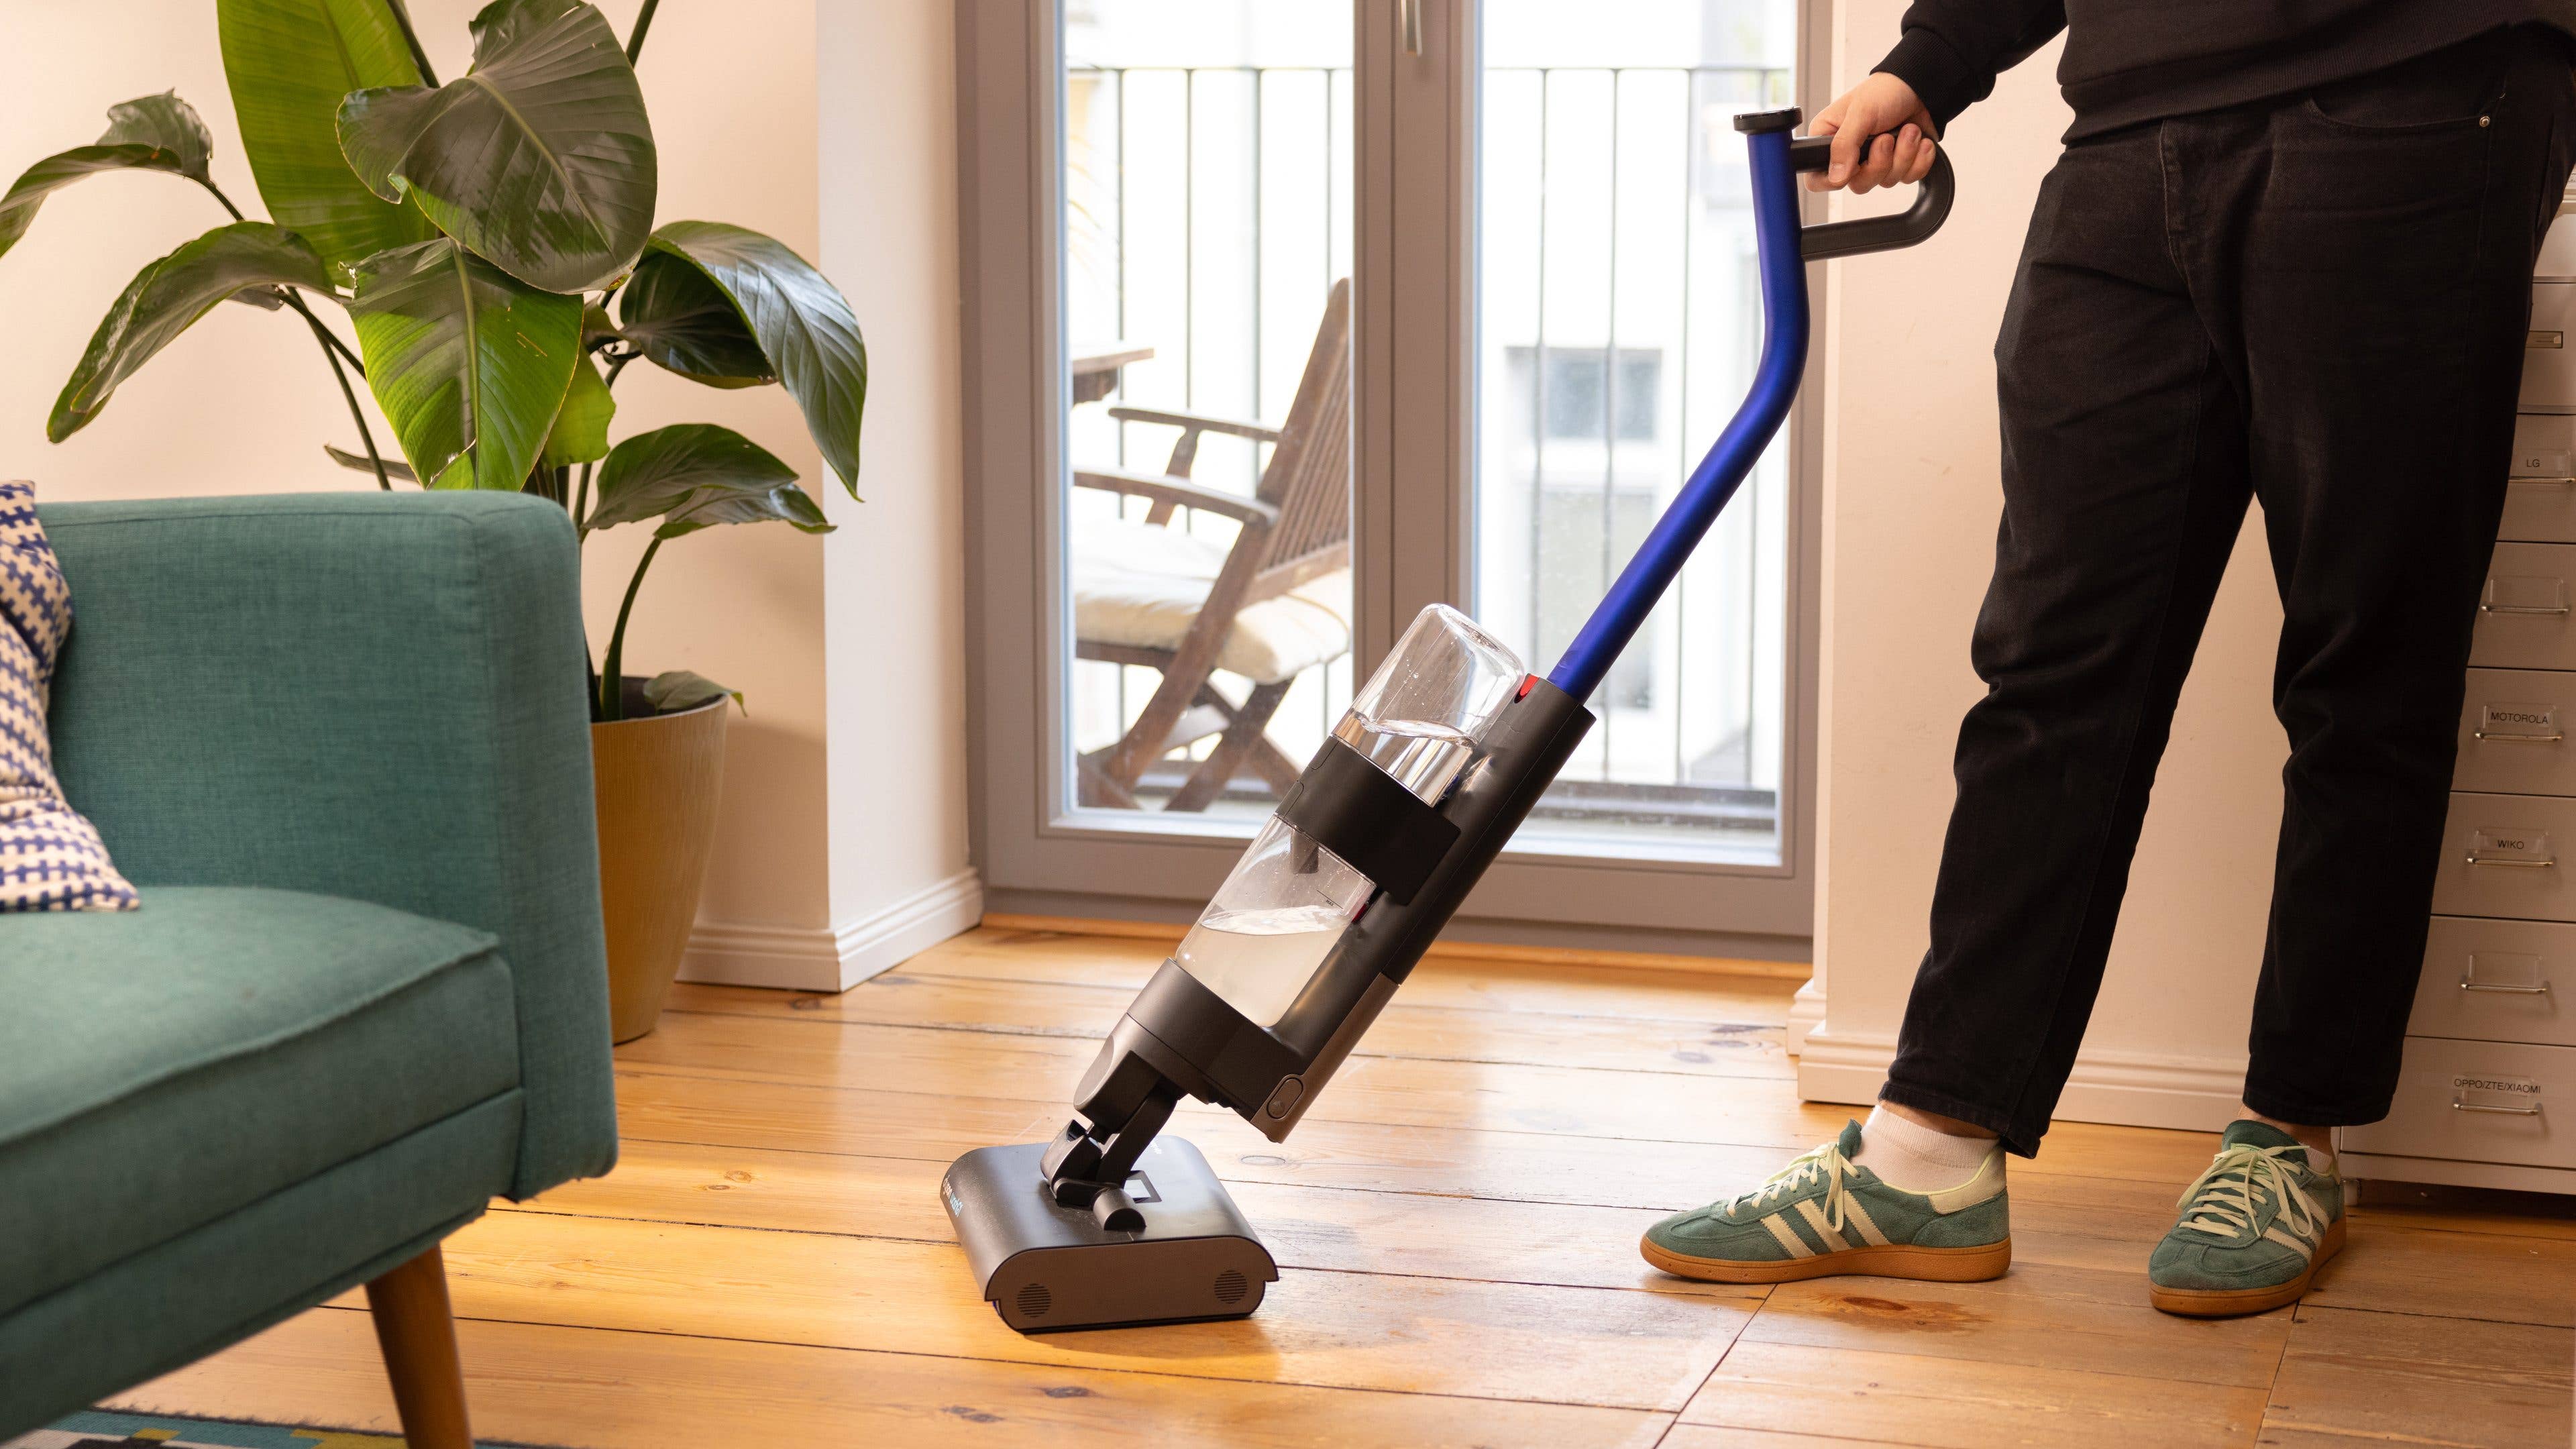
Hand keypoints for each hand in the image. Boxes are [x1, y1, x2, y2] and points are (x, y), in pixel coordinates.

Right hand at [1807, 74, 1937, 194]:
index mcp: (1829, 141)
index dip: (1834, 181)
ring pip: (1886, 181)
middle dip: (1880, 162)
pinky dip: (1920, 159)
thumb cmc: (1885, 91)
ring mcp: (1875, 162)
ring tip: (1908, 130)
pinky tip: (1919, 140)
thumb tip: (1836, 177)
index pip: (1818, 178)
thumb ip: (1844, 145)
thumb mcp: (1860, 113)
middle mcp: (1849, 155)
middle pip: (1858, 185)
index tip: (1854, 166)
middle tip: (1887, 138)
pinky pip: (1909, 177)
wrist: (1920, 87)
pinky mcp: (1898, 164)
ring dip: (1904, 154)